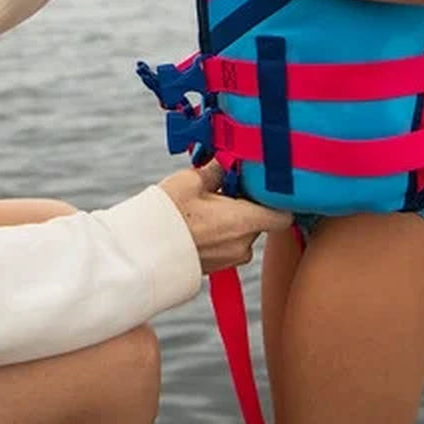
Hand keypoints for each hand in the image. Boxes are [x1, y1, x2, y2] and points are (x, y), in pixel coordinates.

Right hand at [158, 161, 291, 273]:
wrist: (139, 254)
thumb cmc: (166, 216)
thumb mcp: (191, 181)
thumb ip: (218, 169)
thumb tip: (231, 156)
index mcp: (244, 222)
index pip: (283, 215)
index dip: (277, 200)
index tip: (261, 185)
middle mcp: (243, 245)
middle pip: (260, 220)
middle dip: (247, 204)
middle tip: (224, 187)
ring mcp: (230, 259)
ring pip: (243, 232)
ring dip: (233, 219)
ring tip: (206, 206)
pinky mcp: (216, 267)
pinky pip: (229, 244)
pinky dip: (221, 232)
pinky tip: (199, 222)